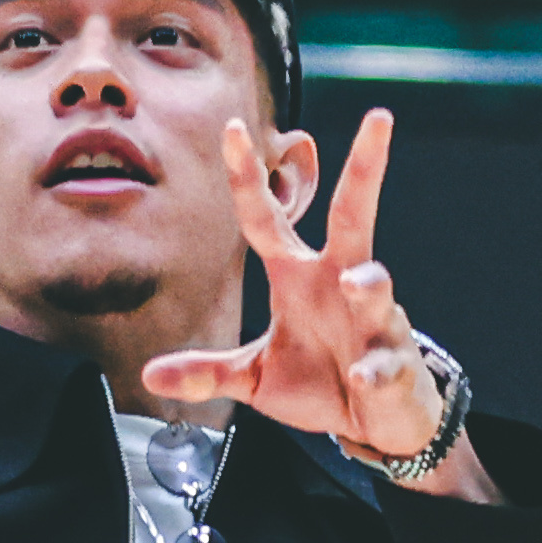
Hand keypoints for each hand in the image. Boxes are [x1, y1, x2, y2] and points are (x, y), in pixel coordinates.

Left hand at [140, 110, 467, 477]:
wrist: (372, 423)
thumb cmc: (318, 382)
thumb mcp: (254, 377)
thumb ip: (207, 372)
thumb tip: (148, 375)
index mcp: (297, 277)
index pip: (266, 218)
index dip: (248, 177)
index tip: (233, 128)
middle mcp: (339, 283)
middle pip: (352, 215)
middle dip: (365, 168)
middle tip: (378, 119)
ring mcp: (372, 320)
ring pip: (375, 285)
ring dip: (368, 284)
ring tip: (356, 284)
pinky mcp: (393, 364)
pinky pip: (384, 364)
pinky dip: (376, 372)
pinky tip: (364, 379)